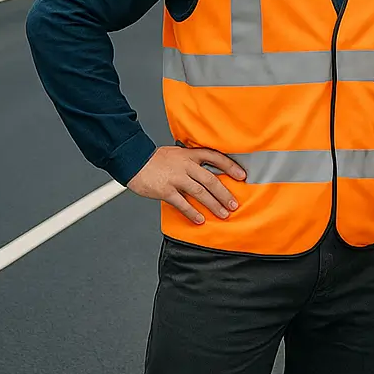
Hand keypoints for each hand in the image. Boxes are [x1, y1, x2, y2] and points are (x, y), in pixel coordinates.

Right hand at [128, 145, 245, 224]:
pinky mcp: (165, 190)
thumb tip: (207, 171)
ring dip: (213, 205)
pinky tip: (200, 220)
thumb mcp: (177, 153)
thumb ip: (191, 160)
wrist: (132, 160)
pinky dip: (192, 212)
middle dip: (225, 194)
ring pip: (200, 193)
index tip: (242, 176)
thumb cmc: (154, 159)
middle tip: (234, 204)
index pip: (215, 157)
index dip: (231, 166)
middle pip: (211, 180)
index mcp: (190, 154)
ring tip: (223, 214)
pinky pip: (182, 203)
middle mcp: (185, 165)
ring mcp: (176, 178)